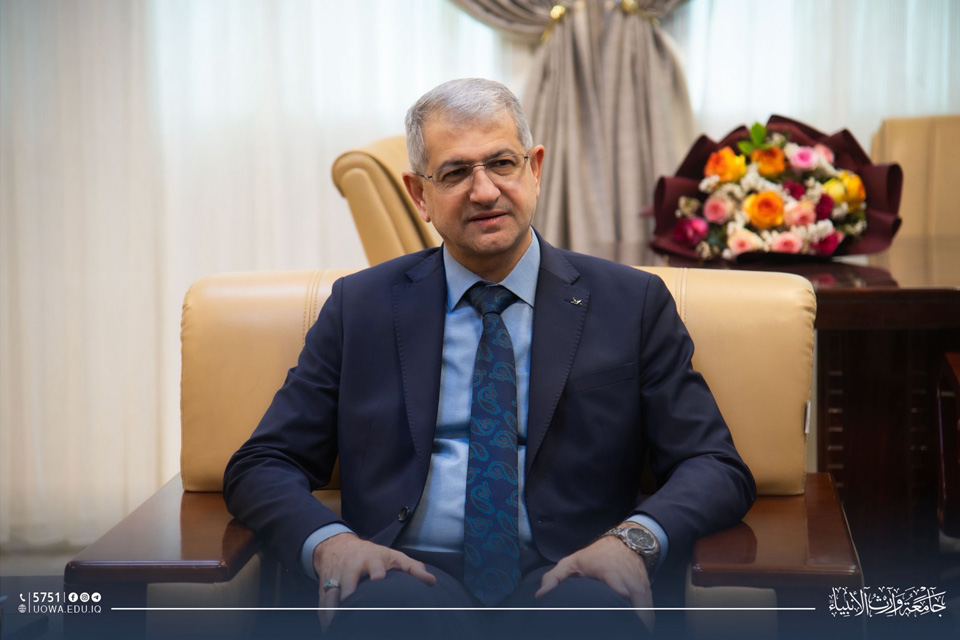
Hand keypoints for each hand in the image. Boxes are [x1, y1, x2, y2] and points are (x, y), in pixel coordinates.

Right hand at [313, 533, 435, 631]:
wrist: (338, 545)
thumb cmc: (372, 555)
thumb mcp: (393, 556)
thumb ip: (412, 568)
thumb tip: (432, 581)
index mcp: (371, 559)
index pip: (374, 566)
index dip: (377, 573)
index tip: (378, 580)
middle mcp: (351, 566)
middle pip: (348, 579)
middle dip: (348, 592)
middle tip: (350, 606)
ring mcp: (336, 575)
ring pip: (331, 591)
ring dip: (332, 609)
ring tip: (336, 625)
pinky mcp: (324, 584)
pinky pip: (322, 601)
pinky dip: (323, 615)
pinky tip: (328, 628)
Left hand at [535, 524, 653, 631]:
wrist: (626, 542)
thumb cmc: (595, 556)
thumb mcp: (572, 562)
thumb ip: (555, 577)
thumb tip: (541, 596)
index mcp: (607, 569)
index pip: (616, 578)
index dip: (619, 587)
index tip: (621, 595)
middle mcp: (627, 577)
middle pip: (635, 598)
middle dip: (633, 616)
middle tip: (626, 631)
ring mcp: (639, 585)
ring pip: (645, 607)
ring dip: (641, 623)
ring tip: (633, 634)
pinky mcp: (647, 591)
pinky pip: (650, 610)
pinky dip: (646, 622)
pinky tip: (640, 631)